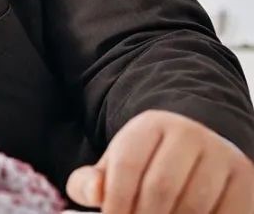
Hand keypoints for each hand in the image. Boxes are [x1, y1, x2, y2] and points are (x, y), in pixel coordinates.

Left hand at [67, 109, 253, 212]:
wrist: (196, 151)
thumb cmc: (147, 164)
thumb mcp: (116, 165)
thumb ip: (91, 181)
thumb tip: (92, 194)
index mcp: (151, 125)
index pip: (127, 165)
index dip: (115, 201)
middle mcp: (189, 134)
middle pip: (160, 188)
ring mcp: (221, 155)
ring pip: (193, 205)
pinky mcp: (245, 178)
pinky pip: (224, 213)